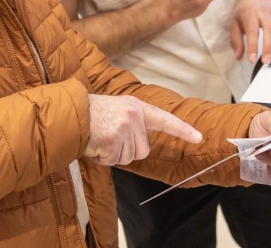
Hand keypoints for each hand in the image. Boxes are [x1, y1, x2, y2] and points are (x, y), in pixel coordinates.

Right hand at [85, 95, 201, 166]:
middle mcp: (134, 116)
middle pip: (143, 151)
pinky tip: (95, 144)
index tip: (199, 137)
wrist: (71, 113)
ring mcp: (124, 128)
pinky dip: (102, 158)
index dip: (183, 130)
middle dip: (127, 151)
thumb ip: (134, 124)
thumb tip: (142, 147)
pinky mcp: (112, 140)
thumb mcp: (119, 111)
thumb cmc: (94, 115)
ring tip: (101, 139)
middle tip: (110, 138)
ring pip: (128, 158)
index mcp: (138, 108)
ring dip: (113, 155)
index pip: (165, 119)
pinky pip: (113, 161)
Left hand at [228, 0, 270, 63]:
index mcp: (250, 13)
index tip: (252, 59)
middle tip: (266, 61)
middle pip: (270, 29)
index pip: (252, 30)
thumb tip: (239, 57)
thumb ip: (236, 40)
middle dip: (269, 47)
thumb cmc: (245, 12)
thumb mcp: (235, 23)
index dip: (252, 45)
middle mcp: (266, 13)